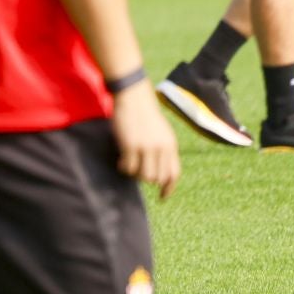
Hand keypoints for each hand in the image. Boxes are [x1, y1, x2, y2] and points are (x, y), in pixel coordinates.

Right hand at [110, 80, 179, 199]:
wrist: (133, 96)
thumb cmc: (144, 113)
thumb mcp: (161, 132)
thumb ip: (162, 149)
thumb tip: (158, 171)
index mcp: (170, 145)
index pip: (173, 173)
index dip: (168, 188)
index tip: (162, 198)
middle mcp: (161, 148)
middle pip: (157, 178)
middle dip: (147, 179)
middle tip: (137, 171)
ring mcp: (146, 147)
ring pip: (143, 176)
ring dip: (134, 174)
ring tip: (128, 165)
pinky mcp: (131, 145)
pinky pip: (128, 167)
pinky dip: (124, 167)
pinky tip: (120, 160)